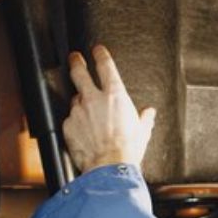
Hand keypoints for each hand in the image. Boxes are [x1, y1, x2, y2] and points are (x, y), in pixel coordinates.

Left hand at [64, 45, 156, 172]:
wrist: (109, 168)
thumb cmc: (127, 150)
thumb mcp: (142, 132)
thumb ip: (144, 118)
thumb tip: (149, 113)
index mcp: (116, 95)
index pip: (105, 66)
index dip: (100, 54)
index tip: (97, 50)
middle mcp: (94, 99)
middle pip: (79, 72)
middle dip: (76, 62)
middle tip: (74, 58)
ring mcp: (79, 111)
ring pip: (75, 99)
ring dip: (80, 103)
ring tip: (87, 116)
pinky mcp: (68, 125)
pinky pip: (71, 119)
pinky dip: (76, 123)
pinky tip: (84, 132)